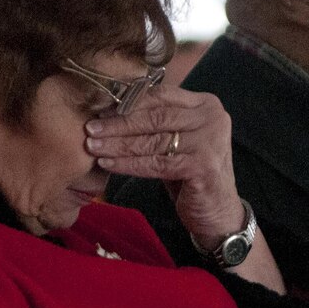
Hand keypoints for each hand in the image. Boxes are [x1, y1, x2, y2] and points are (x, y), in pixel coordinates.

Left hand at [85, 85, 245, 245]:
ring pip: (153, 140)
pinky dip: (129, 164)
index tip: (100, 109)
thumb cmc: (191, 172)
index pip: (161, 95)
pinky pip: (156, 163)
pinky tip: (108, 163)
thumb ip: (156, 121)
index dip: (128, 101)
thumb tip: (110, 107)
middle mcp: (212, 118)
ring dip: (119, 144)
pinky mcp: (203, 166)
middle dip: (119, 123)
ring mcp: (210, 142)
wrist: (218, 211)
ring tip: (93, 146)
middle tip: (90, 127)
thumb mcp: (177, 139)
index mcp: (206, 104)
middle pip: (156, 116)